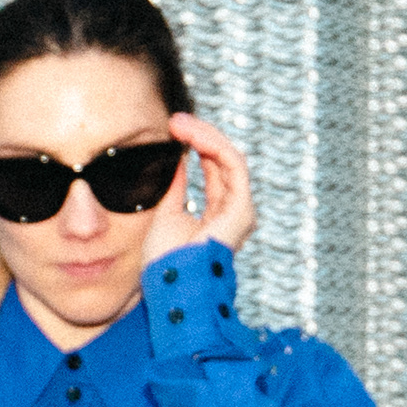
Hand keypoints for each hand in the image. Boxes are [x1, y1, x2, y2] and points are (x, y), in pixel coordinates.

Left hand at [144, 112, 254, 262]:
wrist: (170, 286)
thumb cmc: (166, 261)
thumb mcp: (165, 213)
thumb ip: (175, 186)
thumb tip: (176, 158)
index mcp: (219, 212)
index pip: (215, 167)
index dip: (197, 143)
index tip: (172, 128)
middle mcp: (234, 209)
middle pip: (224, 158)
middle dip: (200, 134)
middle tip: (174, 120)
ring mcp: (240, 209)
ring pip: (229, 157)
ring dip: (204, 134)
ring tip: (179, 122)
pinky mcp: (240, 209)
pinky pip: (232, 165)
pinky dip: (213, 145)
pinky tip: (192, 135)